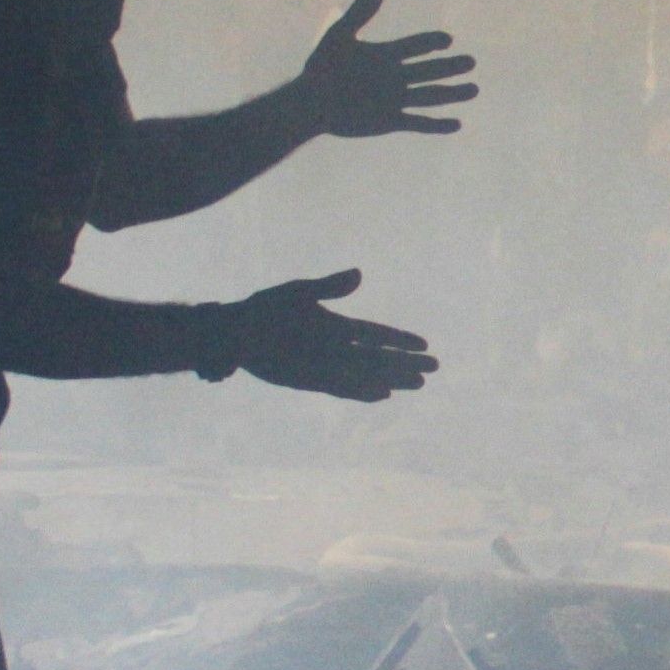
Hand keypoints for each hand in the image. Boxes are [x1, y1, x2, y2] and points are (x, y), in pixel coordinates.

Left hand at [226, 272, 436, 399]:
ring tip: (419, 383)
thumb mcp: (299, 293)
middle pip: (380, 357)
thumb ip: (330, 287)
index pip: (376, 333)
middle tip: (434, 368)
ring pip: (368, 375)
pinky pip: (344, 390)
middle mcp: (337, 348)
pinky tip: (383, 395)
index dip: (399, 338)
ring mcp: (327, 366)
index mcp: (337, 325)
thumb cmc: (265, 310)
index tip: (423, 342)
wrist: (236, 334)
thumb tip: (359, 274)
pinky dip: (363, 393)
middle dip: (406, 362)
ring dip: (393, 379)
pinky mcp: (312, 382)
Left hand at [296, 0, 477, 136]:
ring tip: (474, 89)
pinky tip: (457, 124)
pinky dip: (436, 125)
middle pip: (430, 70)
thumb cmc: (321, 67)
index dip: (431, 42)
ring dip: (452, 94)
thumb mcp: (341, 35)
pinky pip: (418, 123)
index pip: (416, 46)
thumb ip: (361, 12)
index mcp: (386, 55)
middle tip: (471, 62)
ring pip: (430, 96)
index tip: (446, 39)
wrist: (310, 103)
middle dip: (450, 67)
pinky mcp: (390, 121)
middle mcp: (395, 77)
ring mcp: (394, 100)